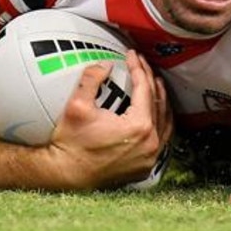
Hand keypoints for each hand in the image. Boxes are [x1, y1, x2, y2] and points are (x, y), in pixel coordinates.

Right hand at [46, 51, 173, 188]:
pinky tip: (157, 112)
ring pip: (164, 121)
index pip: (145, 89)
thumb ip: (91, 79)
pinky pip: (162, 139)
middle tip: (142, 64)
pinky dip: (161, 122)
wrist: (66, 175)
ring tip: (154, 83)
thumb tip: (104, 64)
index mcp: (139, 127)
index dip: (138, 68)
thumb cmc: (70, 143)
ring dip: (160, 99)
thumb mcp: (76, 106)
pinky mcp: (145, 166)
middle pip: (157, 102)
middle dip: (150, 79)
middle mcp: (150, 143)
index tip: (132, 55)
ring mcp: (150, 157)